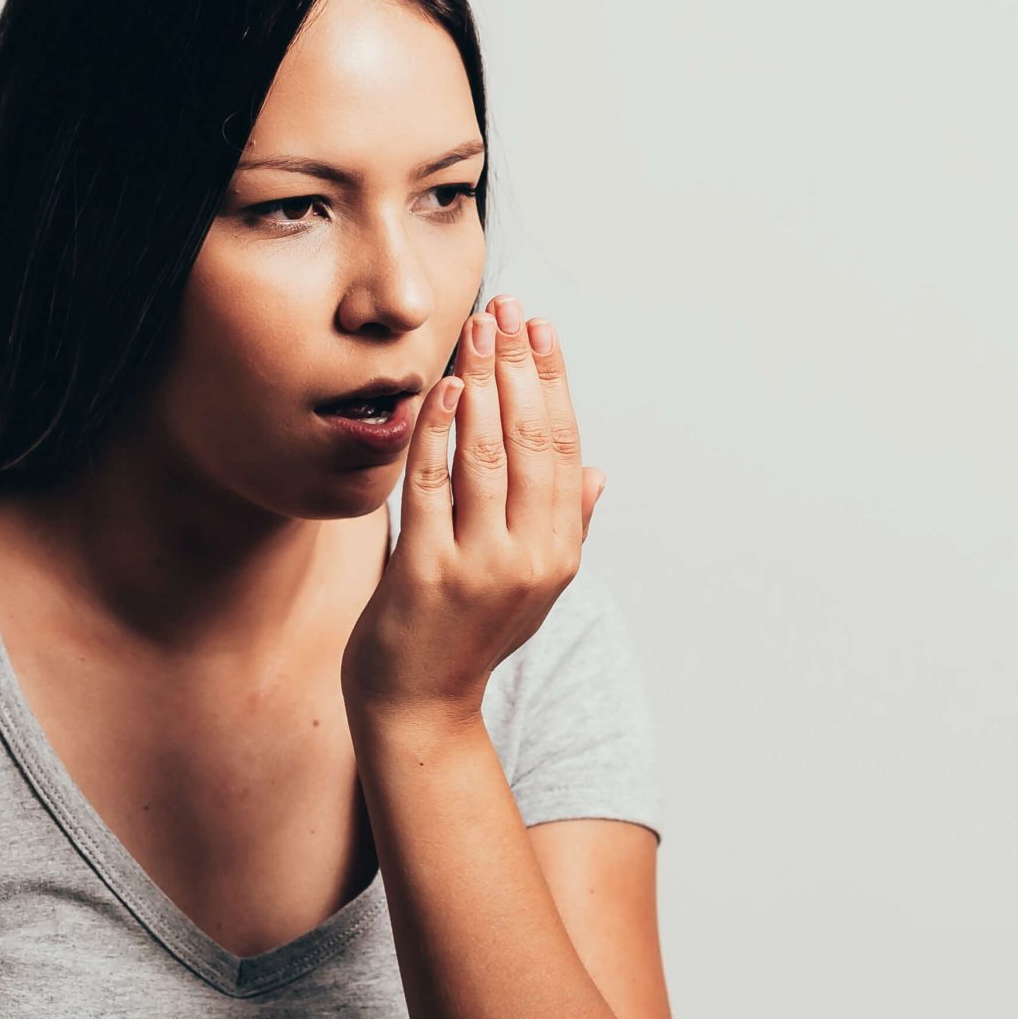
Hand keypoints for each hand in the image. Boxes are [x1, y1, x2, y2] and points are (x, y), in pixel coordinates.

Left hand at [340, 294, 607, 729]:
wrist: (420, 708)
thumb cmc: (470, 636)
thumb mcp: (532, 585)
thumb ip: (566, 526)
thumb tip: (597, 473)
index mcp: (559, 553)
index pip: (564, 449)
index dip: (554, 383)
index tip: (542, 330)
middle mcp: (529, 558)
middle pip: (531, 443)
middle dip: (520, 367)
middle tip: (506, 310)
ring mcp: (478, 568)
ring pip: (486, 457)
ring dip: (483, 385)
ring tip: (476, 332)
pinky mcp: (425, 574)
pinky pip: (431, 488)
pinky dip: (438, 434)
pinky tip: (441, 391)